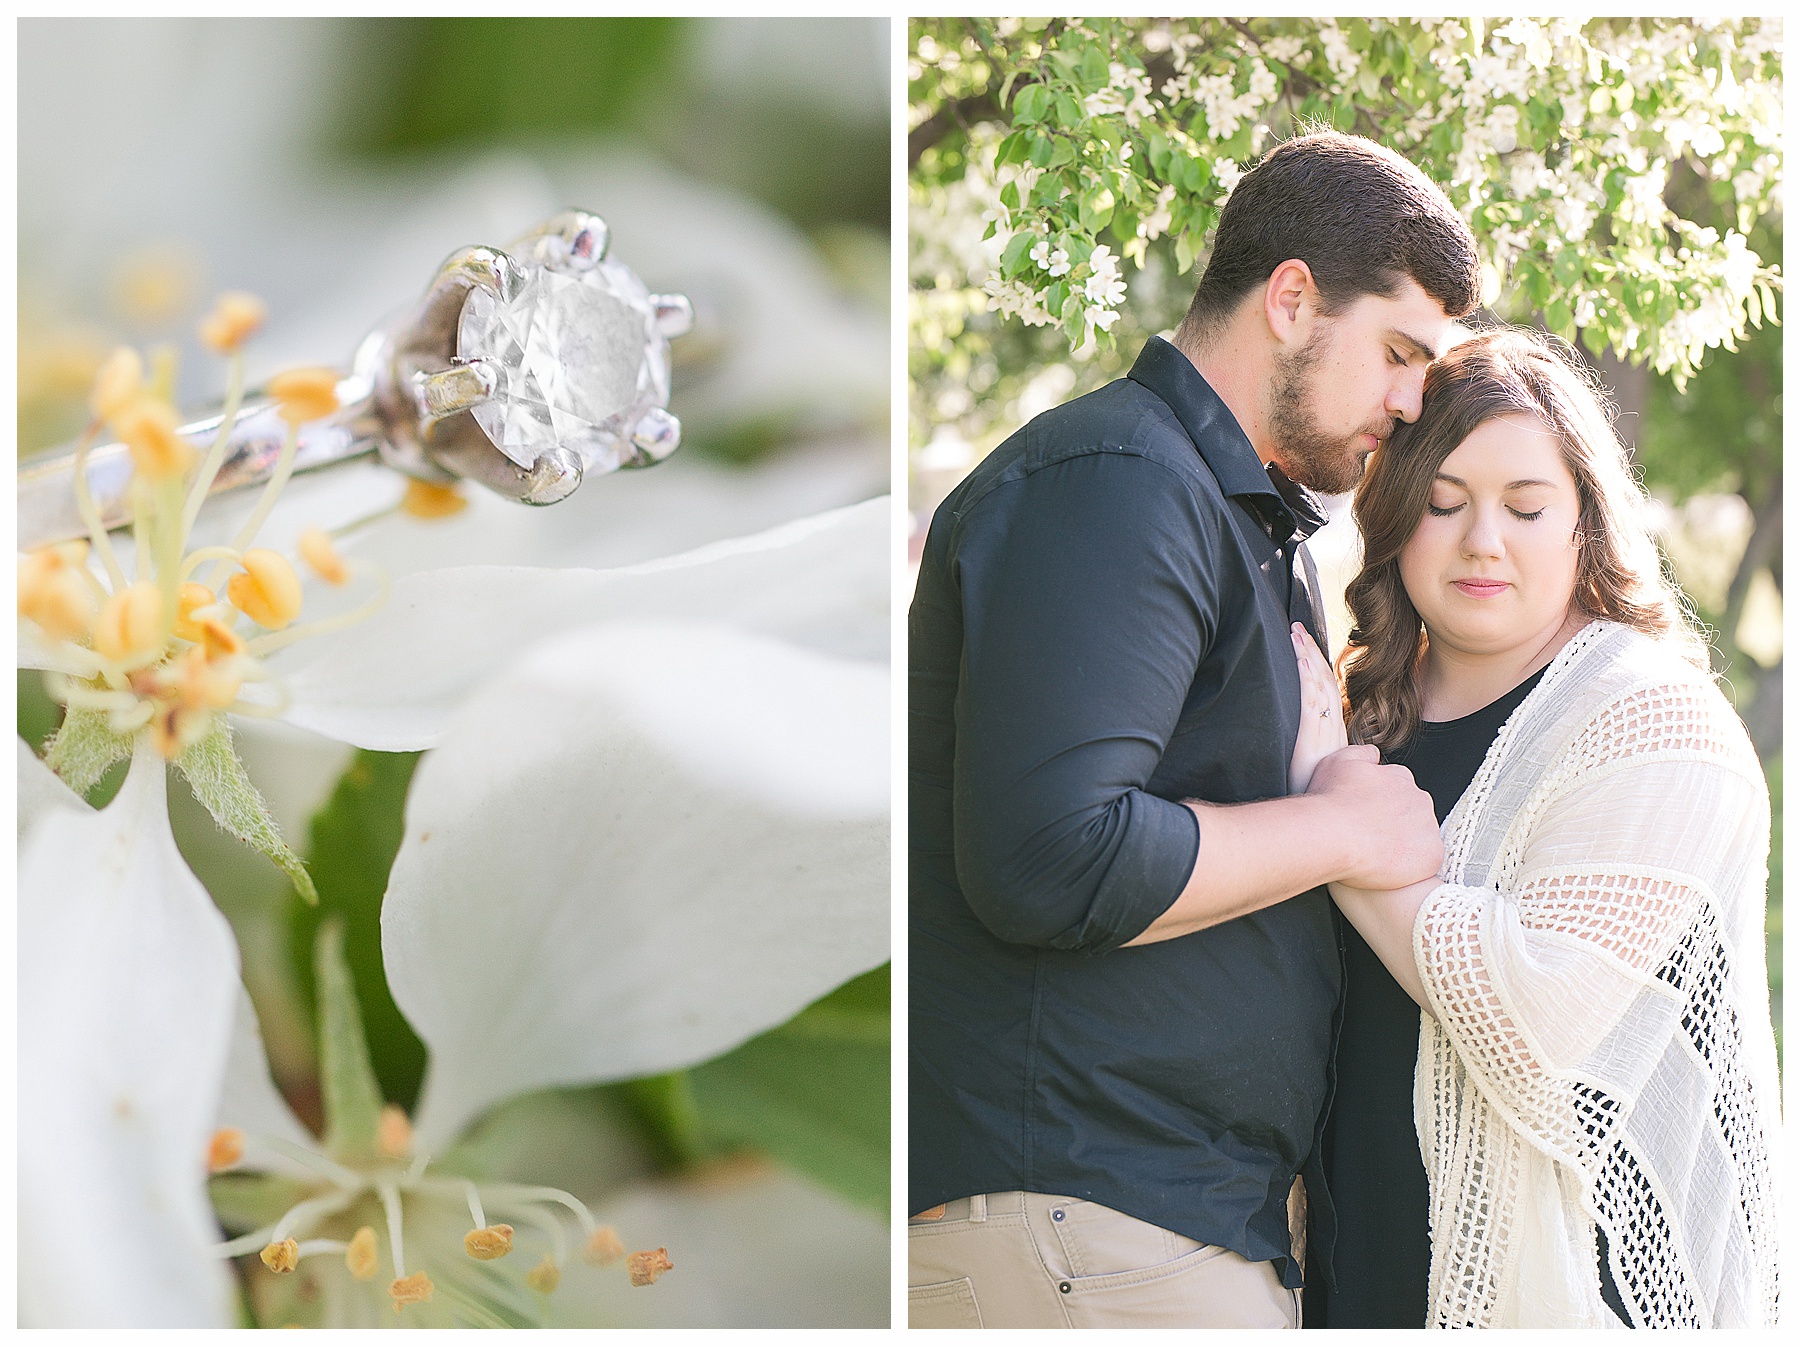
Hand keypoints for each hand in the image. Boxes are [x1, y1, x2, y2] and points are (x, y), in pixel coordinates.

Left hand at [1288, 623, 1347, 792]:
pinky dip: (1307, 677)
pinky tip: (1301, 659)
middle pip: (1325, 680)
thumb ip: (1321, 756)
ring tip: (1296, 633)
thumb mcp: (1320, 772)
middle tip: (1297, 627)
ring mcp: (1324, 732)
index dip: (1318, 665)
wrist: (1324, 822)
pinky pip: (1310, 701)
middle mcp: (1333, 728)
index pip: (1328, 690)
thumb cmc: (1316, 799)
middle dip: (1311, 651)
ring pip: (1319, 684)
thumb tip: (1320, 746)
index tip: (1307, 645)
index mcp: (1334, 734)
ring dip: (1307, 656)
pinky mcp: (1312, 738)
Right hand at [1307, 745, 1443, 889]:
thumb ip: (1361, 753)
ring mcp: (1428, 828)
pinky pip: (1426, 862)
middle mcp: (1419, 799)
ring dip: (1403, 845)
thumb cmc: (1331, 801)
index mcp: (1400, 778)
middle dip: (1394, 824)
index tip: (1367, 815)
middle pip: (1412, 813)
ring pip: (1419, 838)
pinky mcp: (1431, 856)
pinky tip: (1387, 868)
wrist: (1332, 834)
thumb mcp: (1338, 761)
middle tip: (1369, 836)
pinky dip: (1411, 867)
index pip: (1398, 790)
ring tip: (1375, 855)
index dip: (1381, 805)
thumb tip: (1373, 754)